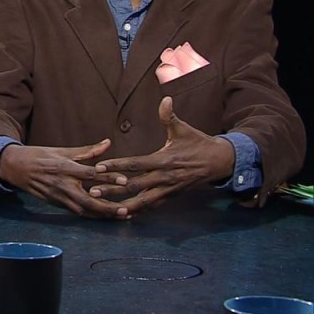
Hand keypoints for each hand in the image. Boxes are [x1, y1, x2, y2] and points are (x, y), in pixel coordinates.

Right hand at [0, 140, 130, 218]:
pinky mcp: (55, 203)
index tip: (124, 180)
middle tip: (127, 209)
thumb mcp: (61, 150)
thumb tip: (107, 143)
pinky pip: (77, 212)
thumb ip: (87, 151)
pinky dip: (92, 215)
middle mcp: (62, 185)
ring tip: (121, 215)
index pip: (90, 174)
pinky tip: (105, 216)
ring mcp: (58, 196)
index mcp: (64, 168)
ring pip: (84, 210)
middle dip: (109, 207)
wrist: (14, 168)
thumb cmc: (38, 155)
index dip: (108, 177)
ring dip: (103, 214)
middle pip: (89, 200)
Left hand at [91, 96, 235, 216]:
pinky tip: (124, 215)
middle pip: (134, 186)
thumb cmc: (198, 143)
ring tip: (104, 209)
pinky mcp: (171, 196)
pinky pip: (153, 205)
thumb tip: (165, 98)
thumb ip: (170, 116)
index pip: (136, 164)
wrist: (221, 162)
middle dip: (113, 190)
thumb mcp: (184, 129)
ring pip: (142, 201)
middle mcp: (165, 177)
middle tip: (92, 192)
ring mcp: (168, 189)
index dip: (117, 165)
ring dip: (123, 205)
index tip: (99, 167)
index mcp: (164, 160)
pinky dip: (139, 211)